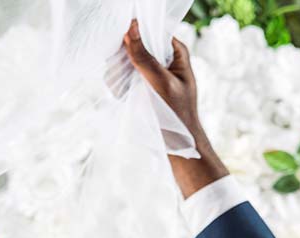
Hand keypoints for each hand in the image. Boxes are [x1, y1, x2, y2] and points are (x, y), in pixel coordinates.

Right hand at [123, 19, 228, 198]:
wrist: (179, 147)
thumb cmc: (178, 116)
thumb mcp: (162, 84)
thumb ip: (145, 58)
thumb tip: (131, 28)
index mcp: (177, 53)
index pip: (152, 31)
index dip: (136, 34)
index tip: (123, 44)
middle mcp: (165, 60)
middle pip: (137, 44)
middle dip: (126, 56)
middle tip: (123, 70)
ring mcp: (152, 74)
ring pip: (127, 61)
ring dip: (121, 72)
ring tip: (126, 89)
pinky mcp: (143, 88)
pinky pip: (124, 78)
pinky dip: (120, 85)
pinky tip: (124, 96)